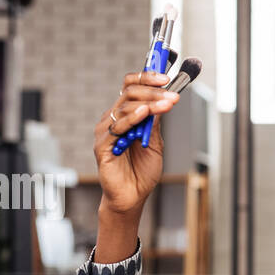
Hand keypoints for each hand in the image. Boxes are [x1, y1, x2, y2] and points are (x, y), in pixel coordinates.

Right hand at [93, 70, 179, 216]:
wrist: (133, 196)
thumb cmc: (142, 172)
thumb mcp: (155, 143)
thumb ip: (155, 123)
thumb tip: (164, 99)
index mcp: (126, 115)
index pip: (131, 87)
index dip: (147, 78)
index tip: (166, 78)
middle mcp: (113, 119)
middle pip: (130, 93)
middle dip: (153, 91)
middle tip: (172, 95)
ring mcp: (106, 131)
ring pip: (125, 107)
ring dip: (150, 103)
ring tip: (167, 104)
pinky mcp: (102, 145)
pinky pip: (117, 127)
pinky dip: (133, 118)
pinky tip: (146, 113)